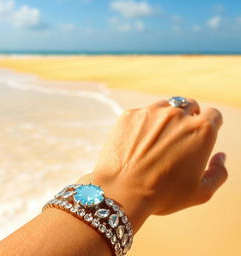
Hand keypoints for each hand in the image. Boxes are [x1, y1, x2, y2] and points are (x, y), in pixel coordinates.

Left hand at [78, 99, 227, 231]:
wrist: (121, 190)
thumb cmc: (162, 194)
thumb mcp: (201, 192)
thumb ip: (218, 173)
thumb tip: (221, 156)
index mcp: (201, 130)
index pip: (213, 115)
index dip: (211, 124)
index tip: (203, 132)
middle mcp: (177, 114)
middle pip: (190, 106)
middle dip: (190, 117)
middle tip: (180, 135)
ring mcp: (151, 112)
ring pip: (166, 106)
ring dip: (167, 118)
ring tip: (158, 138)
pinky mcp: (130, 114)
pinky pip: (142, 113)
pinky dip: (144, 123)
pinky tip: (138, 140)